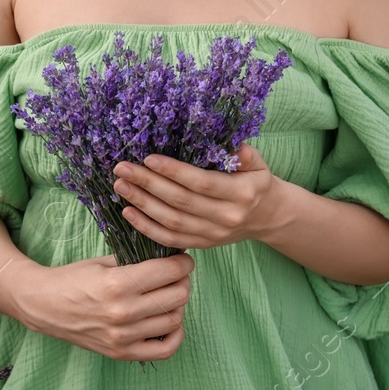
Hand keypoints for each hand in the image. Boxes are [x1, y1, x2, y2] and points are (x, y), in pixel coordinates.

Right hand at [15, 251, 193, 361]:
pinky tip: (167, 321)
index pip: (170, 271)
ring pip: (175, 320)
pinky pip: (165, 350)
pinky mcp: (121, 353)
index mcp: (117, 284)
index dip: (183, 263)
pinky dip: (174, 334)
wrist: (44, 306)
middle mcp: (122, 313)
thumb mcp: (104, 262)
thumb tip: (173, 257)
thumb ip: (139, 260)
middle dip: (182, 281)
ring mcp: (122, 337)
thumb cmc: (74, 279)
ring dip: (177, 305)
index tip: (182, 260)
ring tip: (168, 295)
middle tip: (176, 275)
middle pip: (178, 296)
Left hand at [111, 142, 289, 250]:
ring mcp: (213, 234)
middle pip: (181, 202)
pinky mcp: (202, 245)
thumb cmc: (256, 182)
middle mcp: (226, 216)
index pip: (202, 183)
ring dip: (142, 204)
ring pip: (172, 221)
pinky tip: (128, 212)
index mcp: (241, 193)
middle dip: (149, 184)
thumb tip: (235, 145)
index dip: (174, 172)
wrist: (267, 216)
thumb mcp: (258, 163)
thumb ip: (245, 154)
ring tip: (121, 186)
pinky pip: (170, 239)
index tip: (149, 159)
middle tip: (123, 169)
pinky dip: (147, 228)